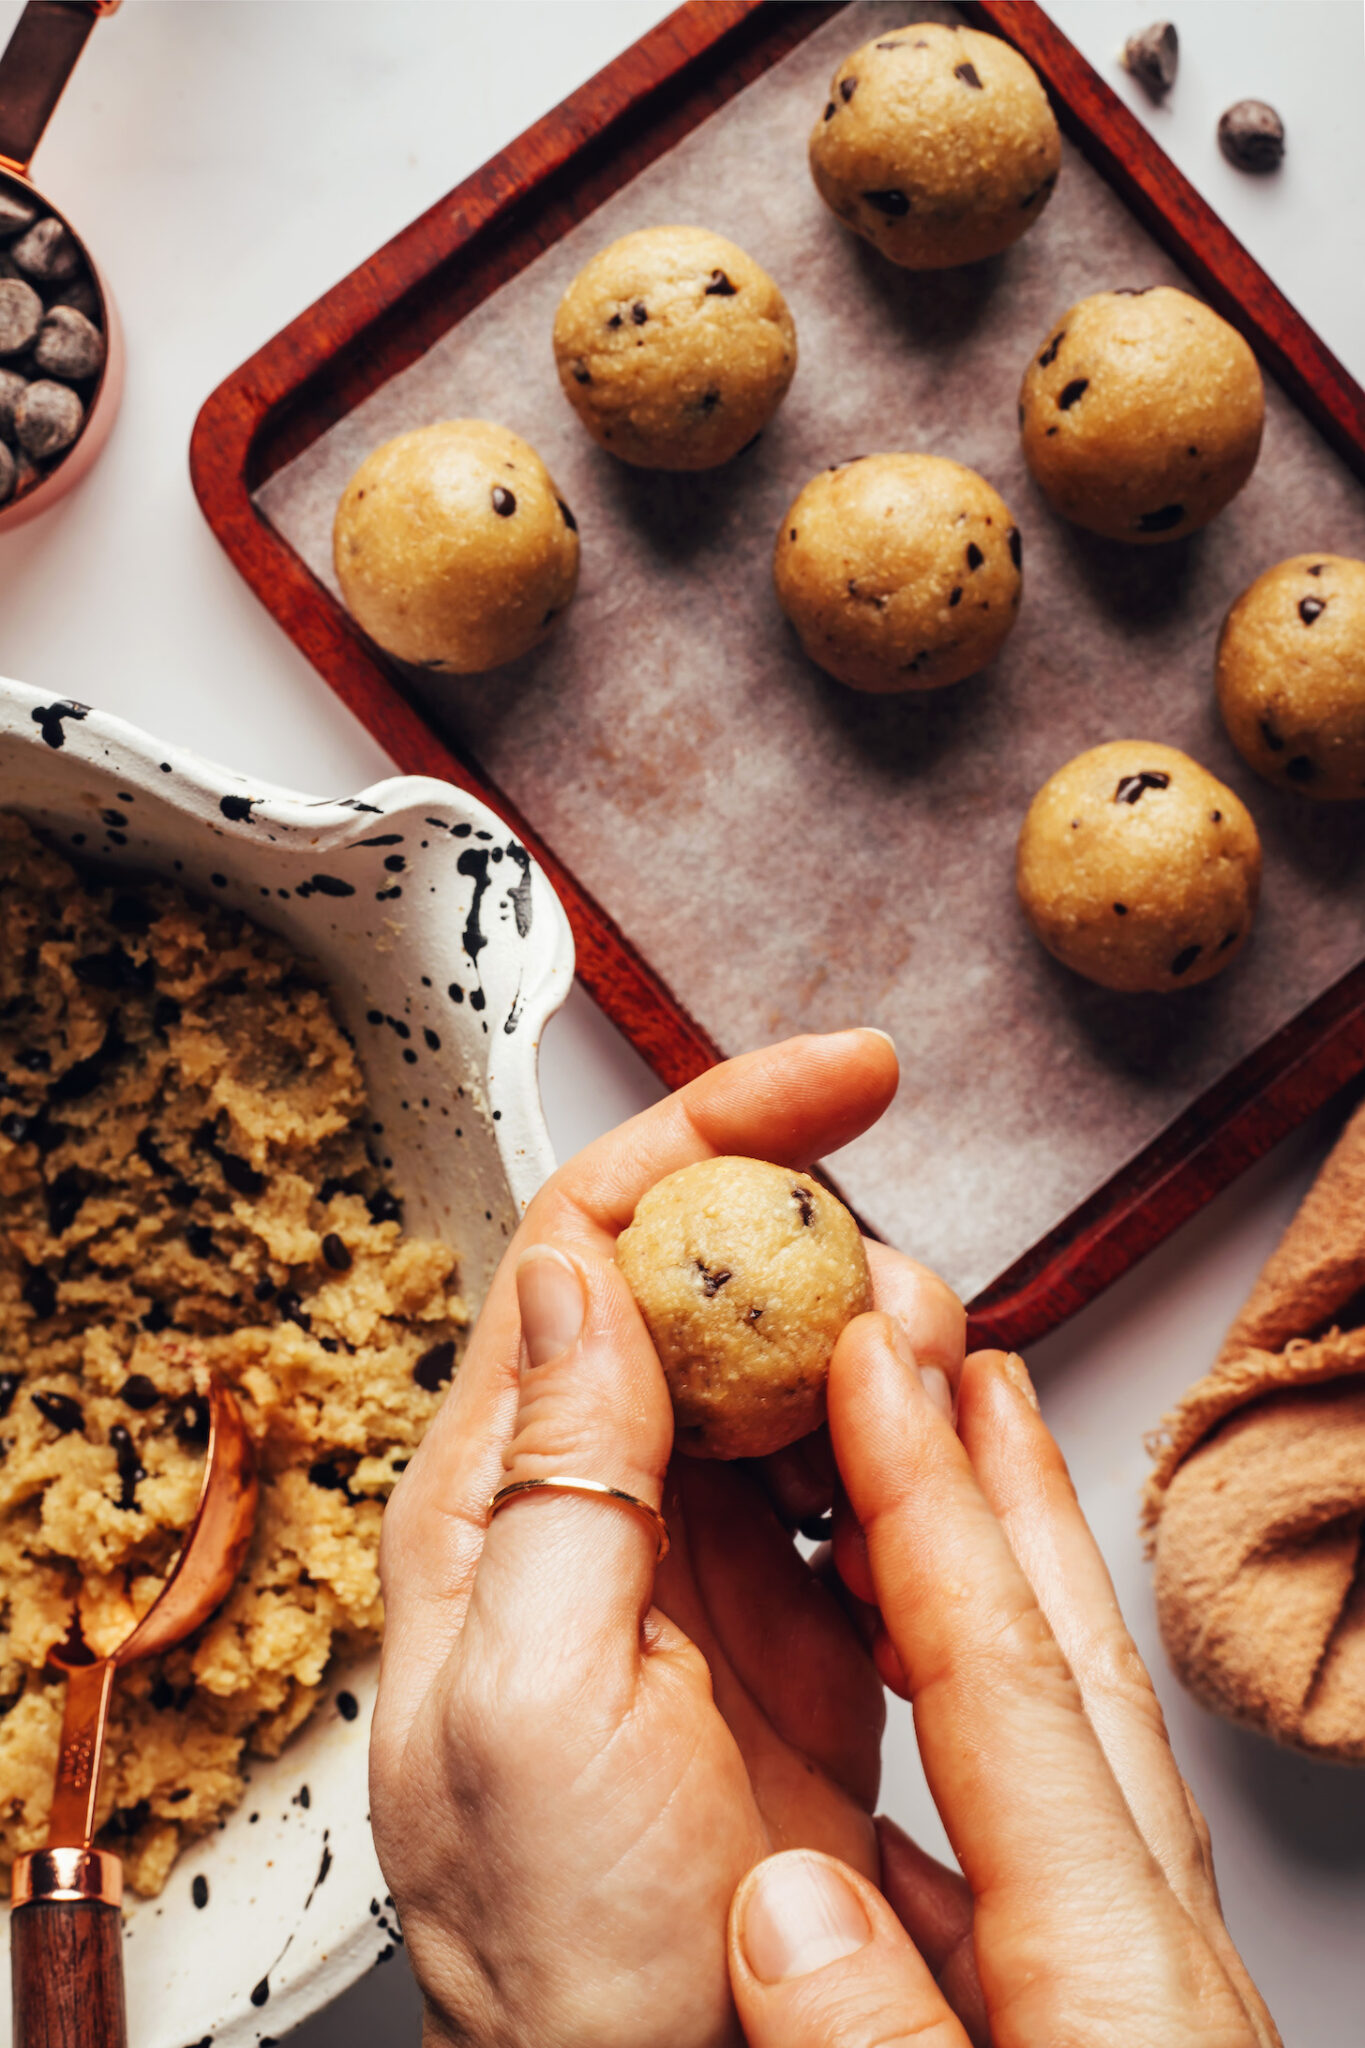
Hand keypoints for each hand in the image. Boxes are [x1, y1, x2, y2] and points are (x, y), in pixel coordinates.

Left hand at [370, 1030, 963, 2047]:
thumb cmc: (559, 1949)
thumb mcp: (531, 1702)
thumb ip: (556, 1479)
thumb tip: (581, 1277)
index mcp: (492, 1494)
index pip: (586, 1246)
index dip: (710, 1138)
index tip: (838, 1081)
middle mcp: (591, 1501)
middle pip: (706, 1286)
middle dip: (823, 1251)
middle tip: (905, 1310)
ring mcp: (700, 1559)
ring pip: (796, 1372)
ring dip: (880, 1352)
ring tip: (925, 1408)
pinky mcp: (794, 1620)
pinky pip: (861, 1480)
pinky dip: (914, 1450)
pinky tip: (933, 1487)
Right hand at [725, 1329, 1280, 2047]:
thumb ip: (882, 2044)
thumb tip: (785, 1905)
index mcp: (1119, 1982)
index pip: (1005, 1679)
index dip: (929, 1504)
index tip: (875, 1368)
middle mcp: (1149, 1958)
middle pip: (1069, 1665)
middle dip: (1005, 1496)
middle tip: (954, 1365)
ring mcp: (1140, 1995)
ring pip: (1061, 1745)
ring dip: (989, 1603)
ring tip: (926, 1514)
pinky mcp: (1110, 2042)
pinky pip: (1030, 1853)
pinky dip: (963, 1764)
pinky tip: (895, 1781)